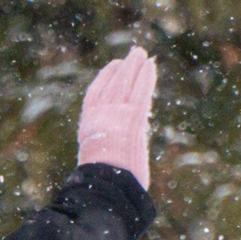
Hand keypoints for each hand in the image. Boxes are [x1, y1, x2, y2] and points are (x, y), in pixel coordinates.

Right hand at [77, 47, 156, 188]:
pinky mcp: (134, 118)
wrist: (105, 186)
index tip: (113, 67)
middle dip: (123, 69)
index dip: (104, 79)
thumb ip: (107, 154)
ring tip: (141, 53)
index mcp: (89, 127)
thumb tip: (116, 165)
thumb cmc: (102, 185)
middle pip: (113, 86)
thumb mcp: (99, 165)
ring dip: (135, 67)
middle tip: (132, 55)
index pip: (95, 96)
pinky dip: (146, 77)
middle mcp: (101, 117)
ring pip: (126, 84)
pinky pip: (141, 92)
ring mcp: (117, 115)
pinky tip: (151, 64)